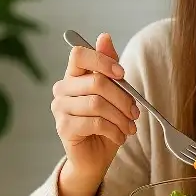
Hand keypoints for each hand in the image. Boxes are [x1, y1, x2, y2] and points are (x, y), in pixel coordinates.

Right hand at [51, 33, 139, 195]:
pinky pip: (95, 122)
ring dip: (121, 117)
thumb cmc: (105, 124)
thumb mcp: (113, 94)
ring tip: (129, 128)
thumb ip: (109, 67)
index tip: (122, 74)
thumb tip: (104, 37)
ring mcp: (60, 108)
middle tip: (135, 113)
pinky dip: (114, 131)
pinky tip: (119, 137)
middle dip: (123, 98)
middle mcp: (62, 89)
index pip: (80, 54)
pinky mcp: (63, 127)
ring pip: (97, 103)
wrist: (94, 158)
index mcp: (74, 75)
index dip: (102, 60)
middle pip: (96, 81)